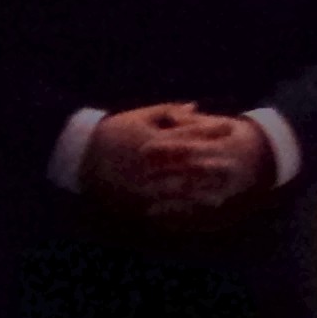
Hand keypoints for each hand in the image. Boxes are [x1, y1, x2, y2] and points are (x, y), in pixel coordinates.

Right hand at [83, 105, 270, 213]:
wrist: (81, 155)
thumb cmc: (113, 132)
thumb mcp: (139, 117)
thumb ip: (168, 112)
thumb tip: (195, 108)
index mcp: (152, 139)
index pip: (187, 134)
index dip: (210, 131)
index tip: (229, 127)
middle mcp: (150, 161)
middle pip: (188, 162)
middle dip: (212, 161)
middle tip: (235, 161)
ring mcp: (143, 181)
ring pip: (178, 186)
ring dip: (202, 189)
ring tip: (222, 192)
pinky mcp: (136, 196)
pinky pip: (162, 204)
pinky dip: (181, 207)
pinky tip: (194, 209)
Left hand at [146, 111, 272, 211]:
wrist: (262, 154)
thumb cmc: (232, 134)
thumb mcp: (217, 122)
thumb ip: (193, 122)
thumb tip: (170, 114)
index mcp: (220, 146)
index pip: (189, 146)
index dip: (166, 147)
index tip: (144, 148)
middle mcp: (223, 166)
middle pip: (188, 171)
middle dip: (163, 172)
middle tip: (138, 173)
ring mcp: (223, 184)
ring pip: (191, 192)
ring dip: (167, 195)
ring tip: (143, 195)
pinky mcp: (220, 197)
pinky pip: (194, 207)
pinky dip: (175, 209)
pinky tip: (156, 210)